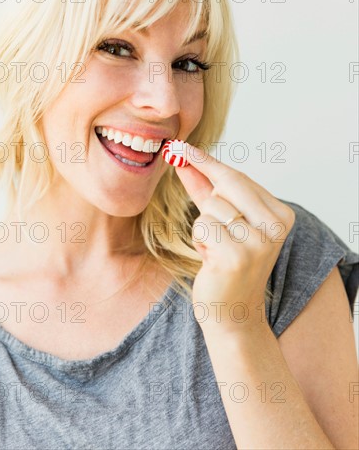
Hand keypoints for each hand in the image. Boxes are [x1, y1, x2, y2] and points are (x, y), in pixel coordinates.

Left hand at [174, 143, 295, 334]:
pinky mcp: (237, 256)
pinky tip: (212, 260)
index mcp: (280, 214)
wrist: (232, 314)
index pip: (237, 177)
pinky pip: (202, 226)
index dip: (206, 162)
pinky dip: (200, 241)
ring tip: (217, 250)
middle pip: (226, 184)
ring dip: (203, 227)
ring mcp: (259, 241)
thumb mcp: (222, 222)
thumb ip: (205, 190)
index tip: (181, 147)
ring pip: (210, 207)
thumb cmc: (226, 263)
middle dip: (206, 194)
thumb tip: (184, 159)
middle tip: (209, 221)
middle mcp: (275, 226)